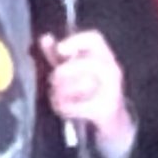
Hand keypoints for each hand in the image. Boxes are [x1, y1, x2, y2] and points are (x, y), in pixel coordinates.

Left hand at [39, 30, 136, 144]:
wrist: (112, 119)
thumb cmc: (90, 90)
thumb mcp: (73, 70)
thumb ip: (58, 56)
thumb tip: (45, 38)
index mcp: (104, 56)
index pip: (95, 39)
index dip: (76, 41)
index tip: (60, 49)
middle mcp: (112, 70)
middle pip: (89, 63)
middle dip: (66, 71)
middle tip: (53, 79)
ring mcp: (112, 91)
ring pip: (86, 85)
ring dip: (63, 91)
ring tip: (55, 95)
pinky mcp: (106, 111)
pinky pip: (82, 107)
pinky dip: (67, 108)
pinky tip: (61, 107)